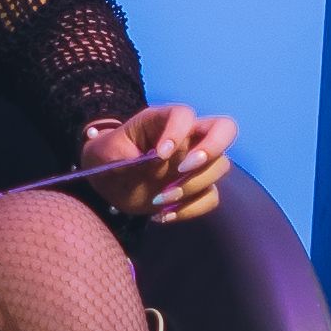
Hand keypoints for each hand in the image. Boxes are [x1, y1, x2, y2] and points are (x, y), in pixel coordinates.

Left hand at [78, 103, 236, 224]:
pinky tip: (162, 215)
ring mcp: (196, 163)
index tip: (160, 154)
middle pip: (225, 130)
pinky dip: (190, 209)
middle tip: (183, 169)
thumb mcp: (106, 154)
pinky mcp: (197, 188)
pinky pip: (211, 198)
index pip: (185, 115)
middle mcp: (189, 137)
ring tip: (158, 199)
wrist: (108, 180)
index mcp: (164, 120)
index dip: (178, 131)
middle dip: (211, 149)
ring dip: (192, 186)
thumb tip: (156, 164)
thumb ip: (127, 157)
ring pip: (220, 166)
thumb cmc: (108, 157)